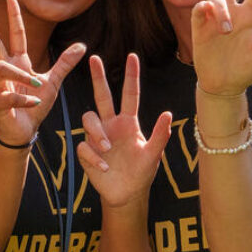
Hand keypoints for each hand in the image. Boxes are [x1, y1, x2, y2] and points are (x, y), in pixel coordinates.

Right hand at [0, 0, 83, 146]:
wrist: (25, 131)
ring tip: (36, 85)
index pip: (15, 34)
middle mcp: (5, 71)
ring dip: (21, 76)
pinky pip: (8, 97)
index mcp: (18, 63)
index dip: (14, 15)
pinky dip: (24, 100)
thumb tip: (81, 46)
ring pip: (1, 70)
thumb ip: (64, 63)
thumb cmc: (35, 106)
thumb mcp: (53, 82)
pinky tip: (34, 104)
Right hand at [77, 54, 171, 208]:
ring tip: (108, 149)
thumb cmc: (142, 172)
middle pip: (102, 96)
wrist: (127, 195)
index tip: (133, 56)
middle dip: (98, 77)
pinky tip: (104, 167)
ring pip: (89, 119)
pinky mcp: (87, 152)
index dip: (131, 76)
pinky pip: (84, 146)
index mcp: (129, 122)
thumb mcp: (153, 155)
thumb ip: (160, 136)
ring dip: (97, 132)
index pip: (130, 94)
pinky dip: (94, 156)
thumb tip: (168, 114)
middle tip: (94, 57)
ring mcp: (98, 137)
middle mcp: (111, 125)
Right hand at [191, 0, 251, 97]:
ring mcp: (215, 17)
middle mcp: (233, 11)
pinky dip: (204, 8)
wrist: (224, 85)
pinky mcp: (199, 25)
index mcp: (251, 15)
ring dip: (221, 7)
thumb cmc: (247, 69)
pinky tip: (208, 14)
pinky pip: (199, 8)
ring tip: (226, 28)